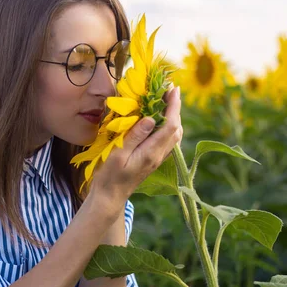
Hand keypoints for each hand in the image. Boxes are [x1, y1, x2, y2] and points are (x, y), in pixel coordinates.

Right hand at [88, 85, 182, 218]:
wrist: (110, 197)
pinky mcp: (153, 160)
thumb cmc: (109, 176)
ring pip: (174, 135)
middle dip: (176, 108)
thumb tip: (150, 118)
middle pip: (176, 129)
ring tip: (165, 101)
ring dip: (173, 116)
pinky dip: (168, 126)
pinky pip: (167, 140)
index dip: (173, 106)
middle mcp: (159, 155)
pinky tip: (159, 120)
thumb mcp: (118, 154)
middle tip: (169, 90)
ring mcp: (157, 159)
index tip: (172, 89)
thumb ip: (135, 136)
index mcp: (151, 152)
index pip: (170, 125)